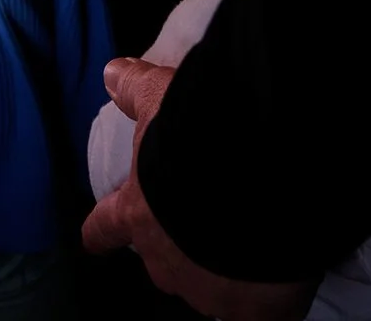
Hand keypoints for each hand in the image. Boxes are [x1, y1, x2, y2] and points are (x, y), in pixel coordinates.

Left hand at [81, 58, 316, 320]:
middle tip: (203, 217)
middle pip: (160, 259)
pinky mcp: (248, 311)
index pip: (105, 226)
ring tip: (246, 240)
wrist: (261, 182)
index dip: (102, 229)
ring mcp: (204, 290)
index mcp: (138, 214)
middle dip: (176, 244)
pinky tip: (275, 283)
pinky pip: (252, 311)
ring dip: (217, 268)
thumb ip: (137, 88)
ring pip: (204, 285)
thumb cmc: (199, 138)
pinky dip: (260, 300)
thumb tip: (112, 72)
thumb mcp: (163, 98)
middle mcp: (163, 260)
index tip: (95, 237)